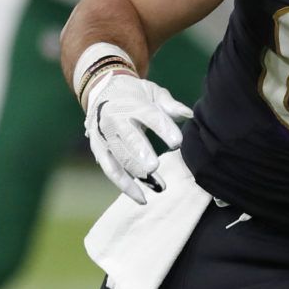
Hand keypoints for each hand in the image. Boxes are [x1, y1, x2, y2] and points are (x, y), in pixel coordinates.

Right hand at [83, 70, 192, 202]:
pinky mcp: (99, 150)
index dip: (163, 128)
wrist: (101, 90)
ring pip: (119, 157)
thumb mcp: (152, 92)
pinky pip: (112, 171)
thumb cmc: (134, 94)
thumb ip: (170, 105)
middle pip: (128, 138)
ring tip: (159, 187)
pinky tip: (142, 198)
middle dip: (140, 152)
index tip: (177, 142)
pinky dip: (126, 186)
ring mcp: (105, 136)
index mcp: (132, 104)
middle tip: (154, 166)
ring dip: (137, 173)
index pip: (149, 116)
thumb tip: (189, 114)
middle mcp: (115, 119)